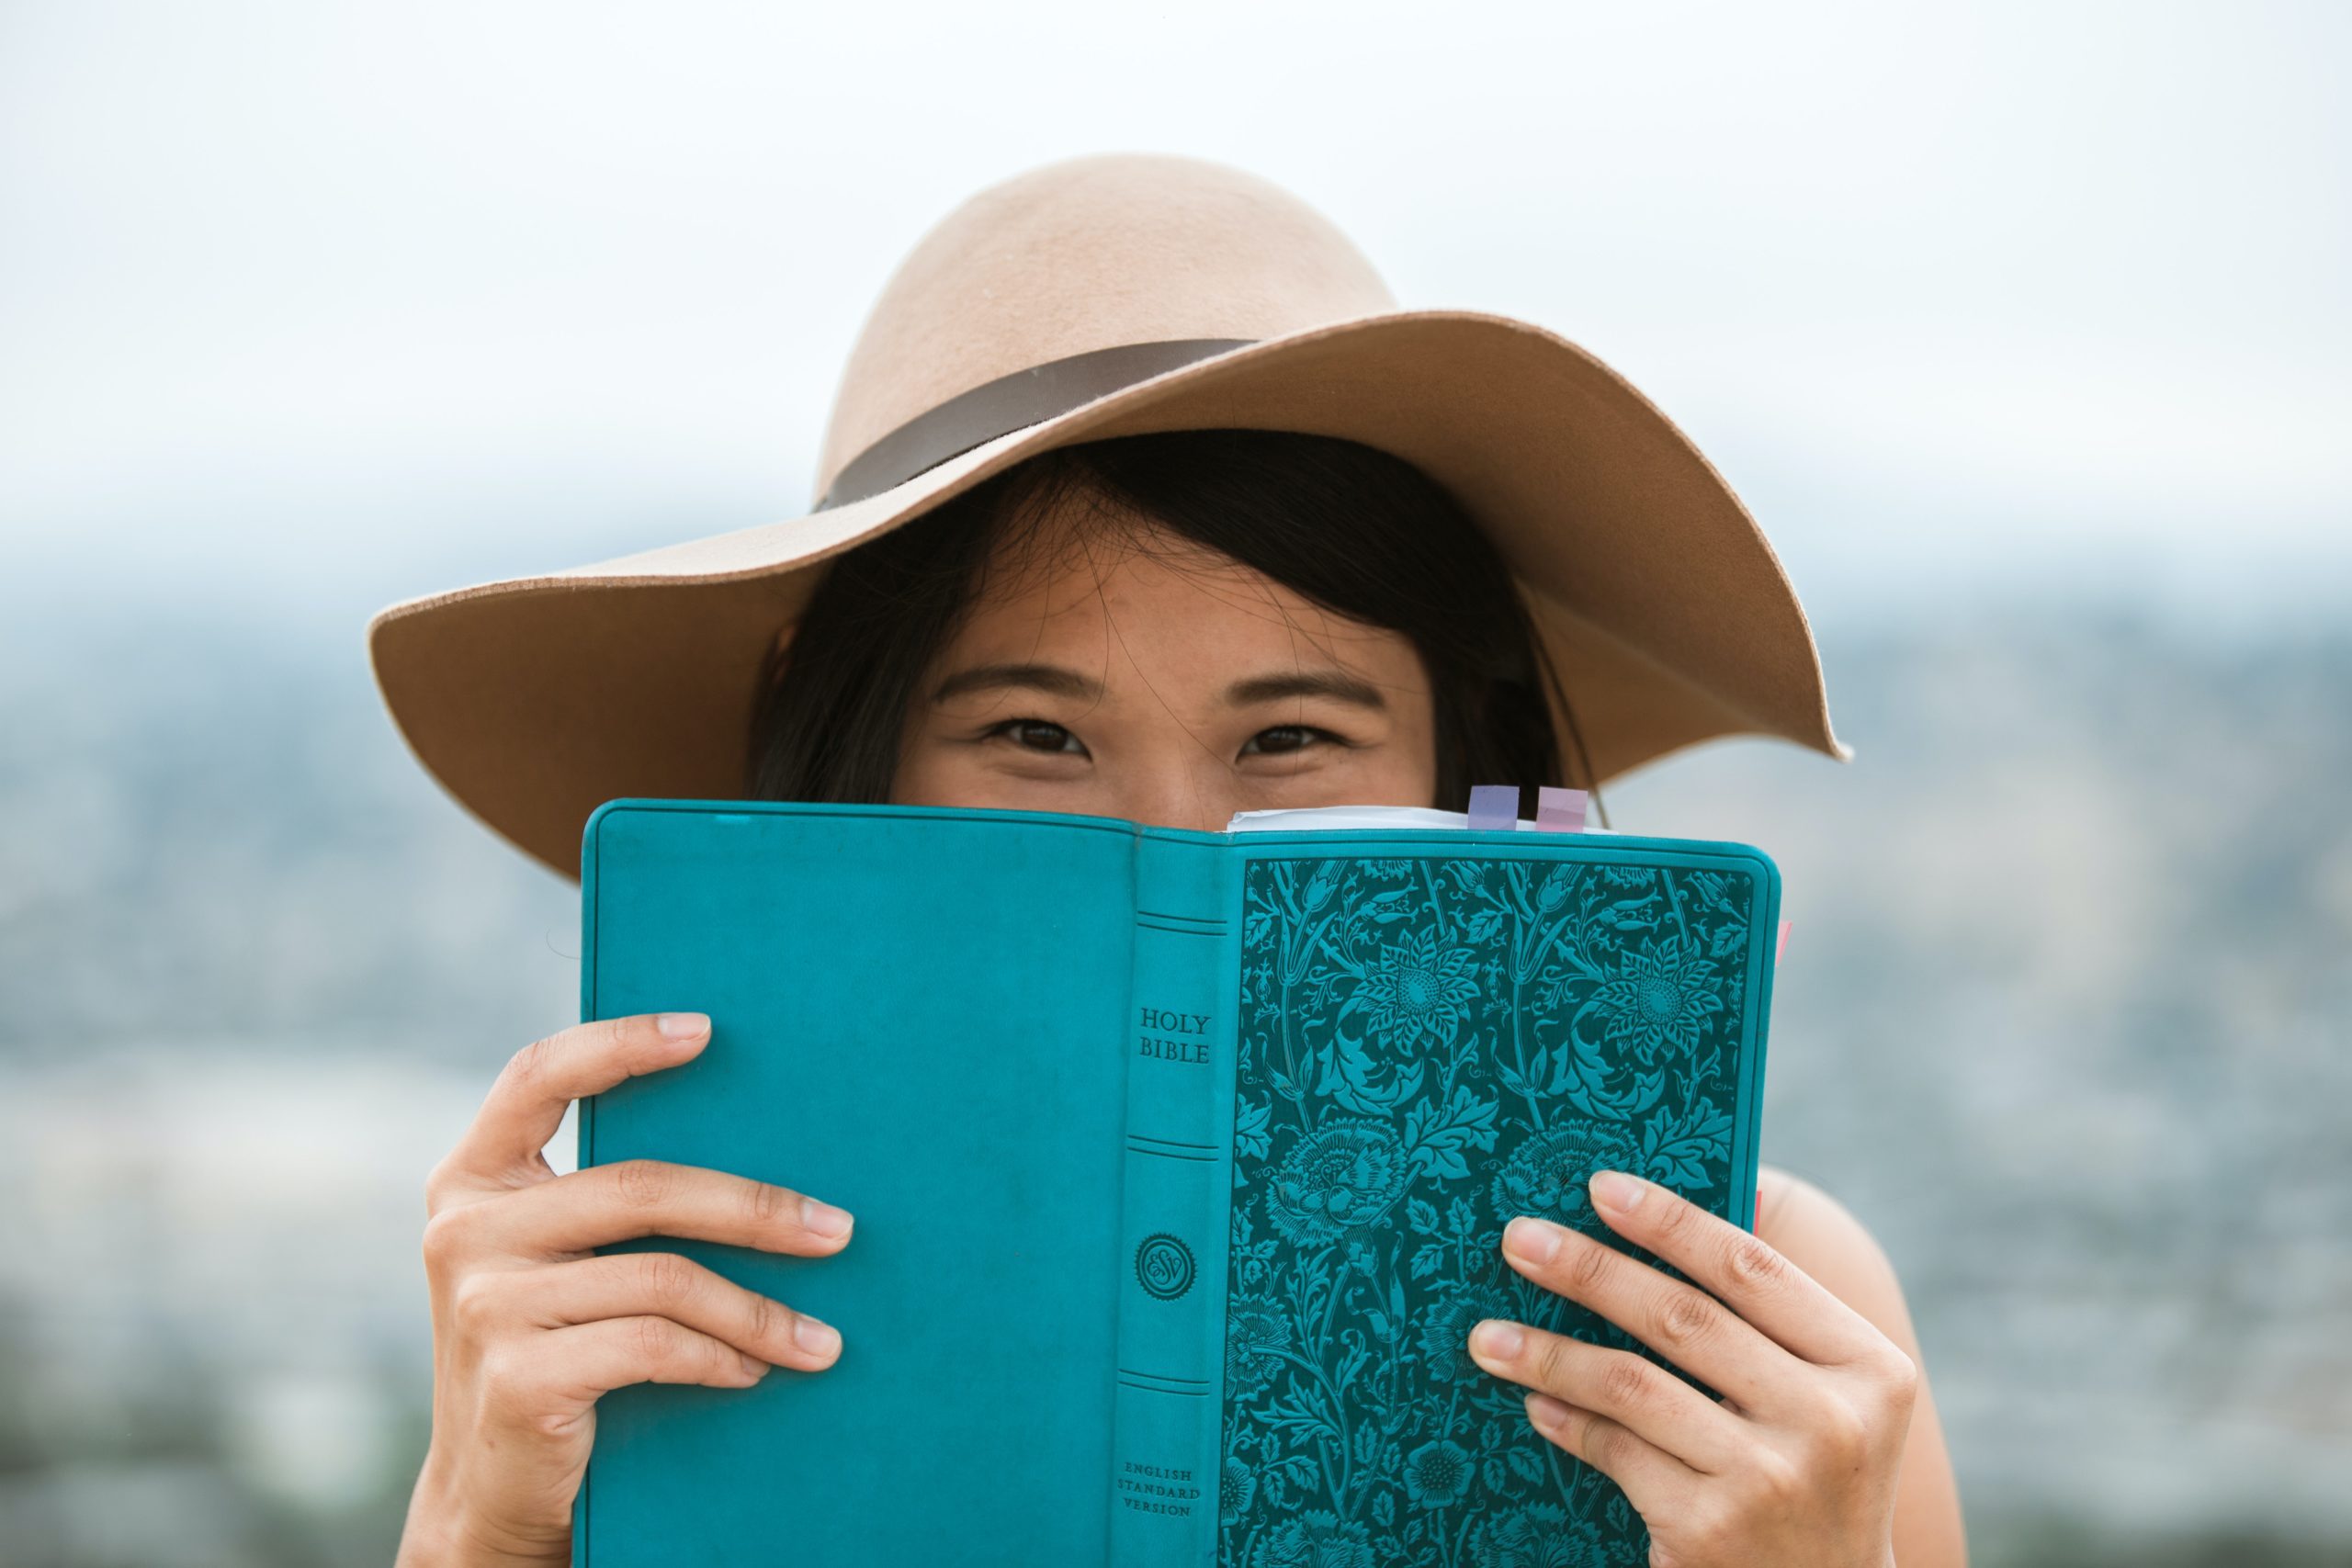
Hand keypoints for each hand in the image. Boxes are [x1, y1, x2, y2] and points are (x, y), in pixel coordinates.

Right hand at [395, 1012, 854, 1566]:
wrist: (493, 1491)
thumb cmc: (555, 1350)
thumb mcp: (556, 1263)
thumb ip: (602, 1204)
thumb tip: (752, 1139)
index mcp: (473, 1179)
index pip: (536, 1077)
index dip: (618, 1044)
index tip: (707, 1031)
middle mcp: (465, 1230)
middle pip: (640, 1187)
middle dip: (754, 1208)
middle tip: (837, 1231)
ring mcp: (484, 1305)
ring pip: (662, 1277)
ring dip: (758, 1310)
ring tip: (818, 1338)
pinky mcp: (517, 1376)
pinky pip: (652, 1345)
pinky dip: (720, 1356)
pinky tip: (752, 1370)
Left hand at [1467, 1169, 1915, 1567]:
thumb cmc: (1813, 1479)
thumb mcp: (1830, 1399)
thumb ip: (1777, 1312)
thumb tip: (1719, 1193)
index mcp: (1870, 1368)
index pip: (1753, 1268)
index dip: (1671, 1221)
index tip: (1600, 1185)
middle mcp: (1830, 1421)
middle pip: (1682, 1318)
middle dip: (1588, 1270)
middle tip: (1519, 1238)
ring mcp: (1770, 1479)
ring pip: (1632, 1384)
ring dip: (1549, 1352)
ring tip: (1488, 1334)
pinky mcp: (1711, 1529)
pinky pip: (1616, 1450)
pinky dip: (1566, 1418)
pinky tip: (1533, 1400)